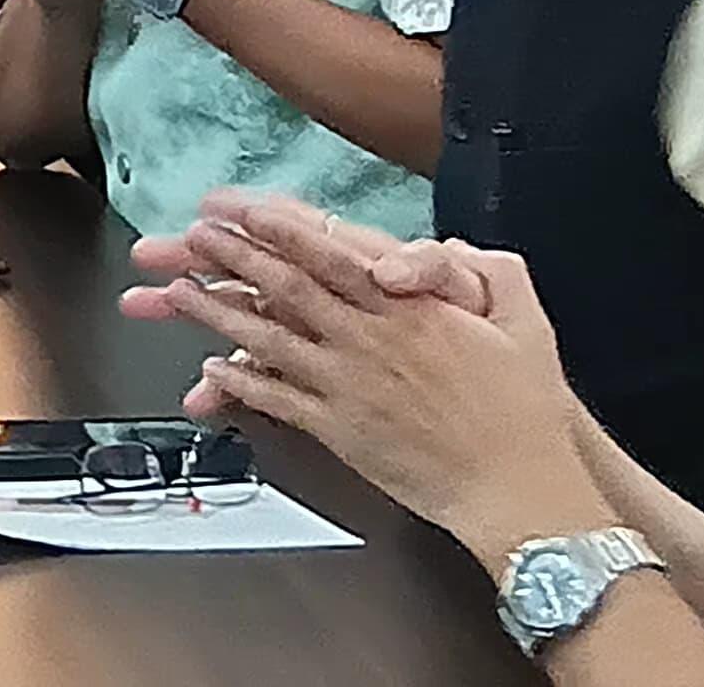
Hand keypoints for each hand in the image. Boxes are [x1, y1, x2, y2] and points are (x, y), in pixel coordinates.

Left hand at [119, 193, 599, 560]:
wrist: (518, 492)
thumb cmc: (525, 415)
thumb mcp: (527, 327)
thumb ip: (496, 276)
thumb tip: (463, 250)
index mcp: (411, 313)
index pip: (335, 259)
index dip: (284, 232)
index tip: (243, 211)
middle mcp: (371, 343)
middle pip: (288, 290)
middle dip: (233, 259)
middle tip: (188, 237)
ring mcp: (348, 387)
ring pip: (268, 340)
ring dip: (217, 314)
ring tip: (175, 292)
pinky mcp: (338, 430)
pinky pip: (277, 400)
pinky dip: (239, 383)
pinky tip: (208, 371)